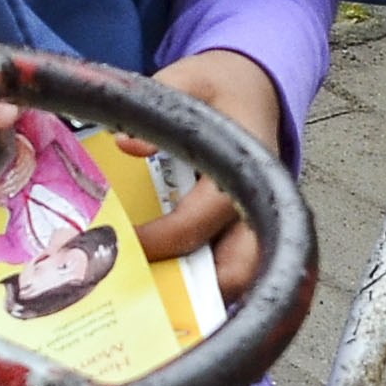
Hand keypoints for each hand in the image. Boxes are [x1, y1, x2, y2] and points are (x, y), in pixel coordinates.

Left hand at [129, 48, 284, 291]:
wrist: (254, 88)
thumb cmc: (221, 87)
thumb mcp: (191, 78)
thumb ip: (165, 98)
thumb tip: (127, 145)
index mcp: (246, 163)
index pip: (209, 211)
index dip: (166, 236)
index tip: (126, 243)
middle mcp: (258, 201)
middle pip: (246, 264)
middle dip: (201, 291)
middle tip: (148, 298)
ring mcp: (256, 220)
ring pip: (246, 276)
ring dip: (206, 297)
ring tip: (157, 308)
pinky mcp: (245, 230)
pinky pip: (231, 267)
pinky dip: (205, 287)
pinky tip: (167, 296)